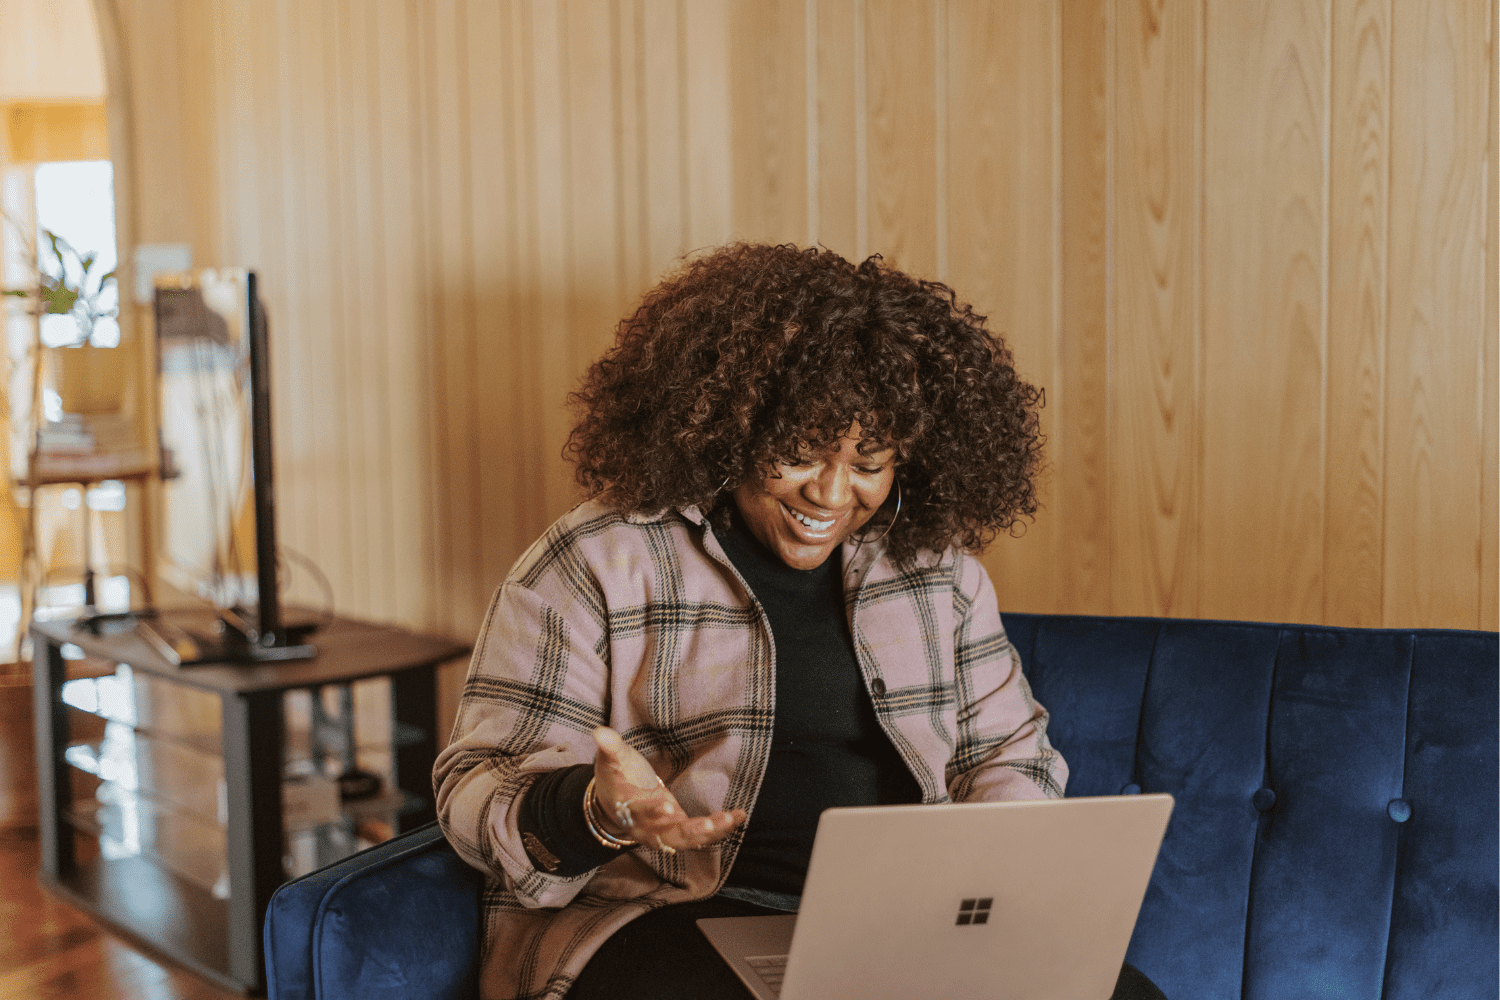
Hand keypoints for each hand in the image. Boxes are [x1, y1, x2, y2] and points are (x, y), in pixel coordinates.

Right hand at [591, 726, 745, 852]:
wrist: (615, 806)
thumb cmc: (616, 780)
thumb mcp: (612, 762)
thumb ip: (610, 748)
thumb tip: (599, 731)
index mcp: (629, 810)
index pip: (639, 812)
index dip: (651, 812)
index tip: (665, 807)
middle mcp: (648, 828)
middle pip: (668, 836)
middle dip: (690, 832)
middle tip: (709, 825)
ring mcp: (665, 832)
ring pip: (688, 839)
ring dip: (711, 832)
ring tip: (731, 818)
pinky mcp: (680, 830)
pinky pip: (701, 835)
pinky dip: (720, 828)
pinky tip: (739, 816)